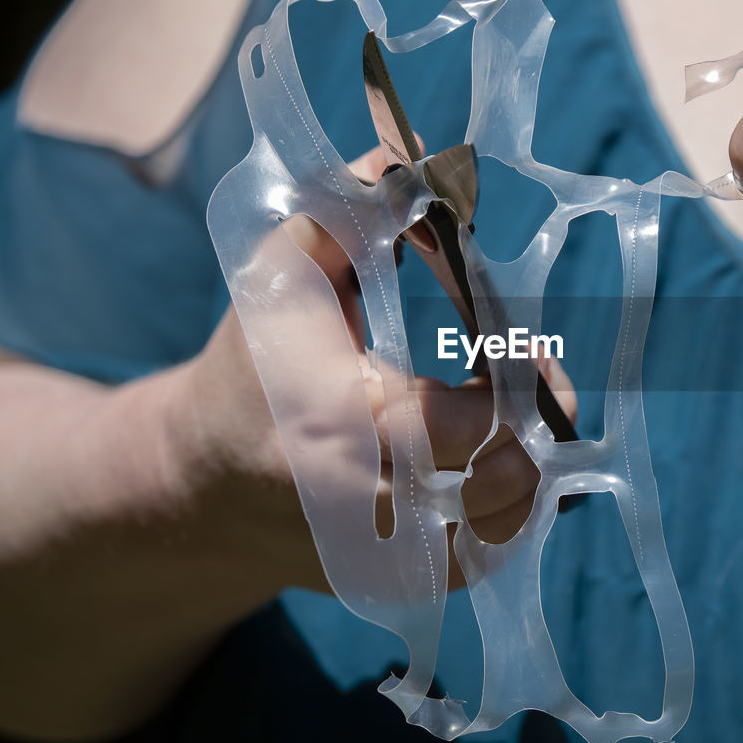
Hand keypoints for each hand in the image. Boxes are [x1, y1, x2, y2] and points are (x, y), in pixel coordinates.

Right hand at [173, 148, 574, 592]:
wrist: (203, 486)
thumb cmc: (252, 366)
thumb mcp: (280, 275)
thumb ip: (347, 209)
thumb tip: (415, 156)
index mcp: (346, 429)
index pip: (478, 424)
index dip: (523, 380)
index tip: (525, 343)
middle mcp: (372, 512)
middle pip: (509, 481)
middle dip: (539, 421)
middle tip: (536, 376)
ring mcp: (392, 560)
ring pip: (512, 523)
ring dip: (532, 463)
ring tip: (513, 417)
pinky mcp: (405, 586)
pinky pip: (492, 549)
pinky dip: (509, 504)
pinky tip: (489, 461)